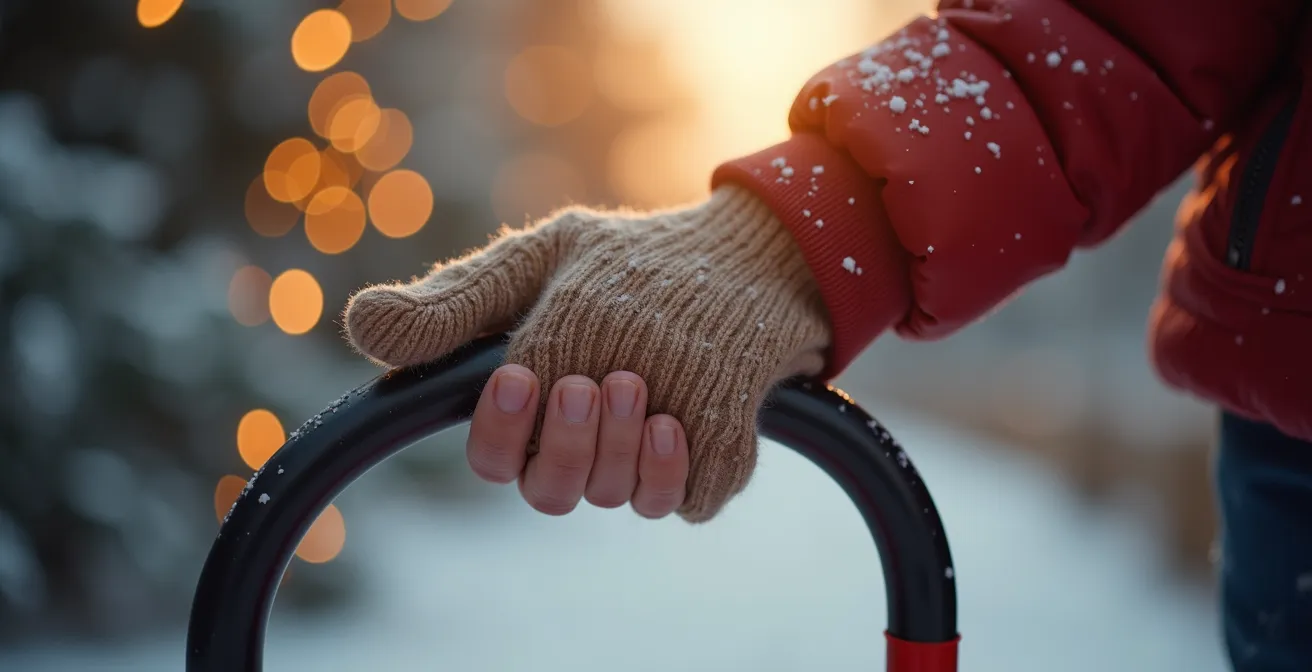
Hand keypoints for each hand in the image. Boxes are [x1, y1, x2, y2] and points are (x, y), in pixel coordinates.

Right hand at [344, 186, 830, 521]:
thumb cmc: (628, 262)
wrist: (738, 261)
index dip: (499, 434)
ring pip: (612, 498)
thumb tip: (362, 327)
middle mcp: (583, 448)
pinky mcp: (704, 473)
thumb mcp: (542, 262)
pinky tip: (676, 423)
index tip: (519, 377)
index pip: (494, 458)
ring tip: (638, 382)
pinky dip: (673, 472)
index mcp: (535, 408)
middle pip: (549, 492)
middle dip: (567, 442)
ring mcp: (642, 466)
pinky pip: (681, 504)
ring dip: (619, 447)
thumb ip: (461, 300)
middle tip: (592, 379)